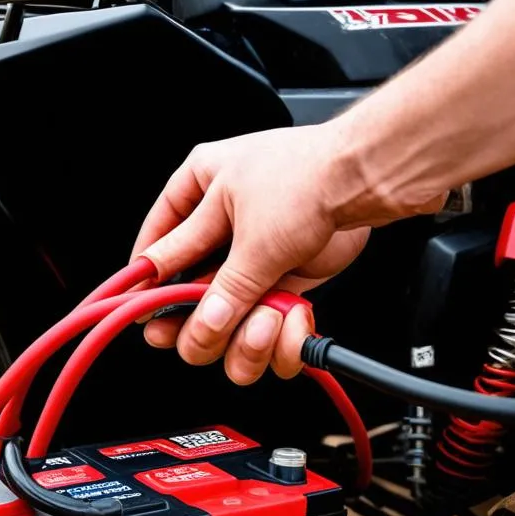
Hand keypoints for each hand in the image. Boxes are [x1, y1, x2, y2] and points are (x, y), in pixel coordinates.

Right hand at [132, 122, 381, 383]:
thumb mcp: (250, 236)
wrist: (366, 180)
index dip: (148, 291)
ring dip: (249, 339)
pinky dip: (281, 338)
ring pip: (227, 325)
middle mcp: (217, 231)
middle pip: (187, 300)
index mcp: (194, 194)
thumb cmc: (308, 176)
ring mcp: (249, 261)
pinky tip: (293, 320)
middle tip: (217, 328)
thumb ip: (219, 287)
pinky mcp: (280, 284)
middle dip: (207, 324)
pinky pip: (264, 330)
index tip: (148, 320)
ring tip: (269, 319)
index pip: (153, 254)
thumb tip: (195, 322)